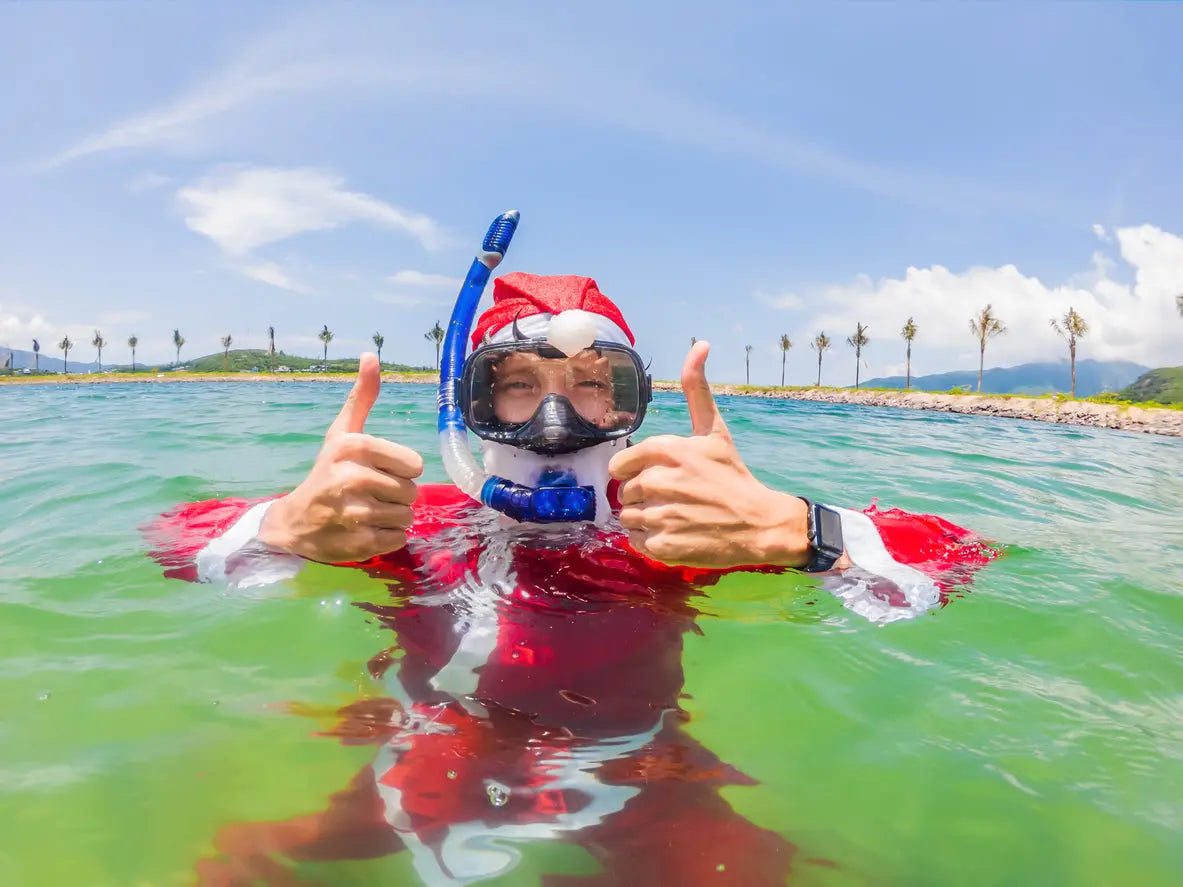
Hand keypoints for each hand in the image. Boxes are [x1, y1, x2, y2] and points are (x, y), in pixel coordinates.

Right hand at [257, 353, 423, 562]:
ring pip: (407, 516)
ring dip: (394, 517)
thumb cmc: (326, 472)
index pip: (413, 464)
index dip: (401, 470)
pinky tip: (365, 530)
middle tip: (371, 494)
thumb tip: (371, 355)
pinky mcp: (358, 543)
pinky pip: (398, 539)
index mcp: (353, 446)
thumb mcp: (341, 433)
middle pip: (412, 491)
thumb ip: (361, 397)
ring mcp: (354, 513)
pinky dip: (387, 537)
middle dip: (397, 495)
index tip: (379, 471)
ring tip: (368, 512)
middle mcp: (352, 477)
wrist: (294, 522)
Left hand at [609, 341, 813, 569]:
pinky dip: (652, 542)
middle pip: (625, 493)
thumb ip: (697, 389)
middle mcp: (663, 481)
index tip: (658, 477)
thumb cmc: (732, 475)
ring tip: (675, 517)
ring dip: (646, 520)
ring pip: (629, 518)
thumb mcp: (714, 430)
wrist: (759, 523)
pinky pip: (637, 542)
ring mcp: (664, 515)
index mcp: (669, 450)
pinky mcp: (665, 546)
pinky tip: (676, 534)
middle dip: (644, 498)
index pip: (620, 465)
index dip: (634, 473)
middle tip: (675, 499)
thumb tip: (699, 344)